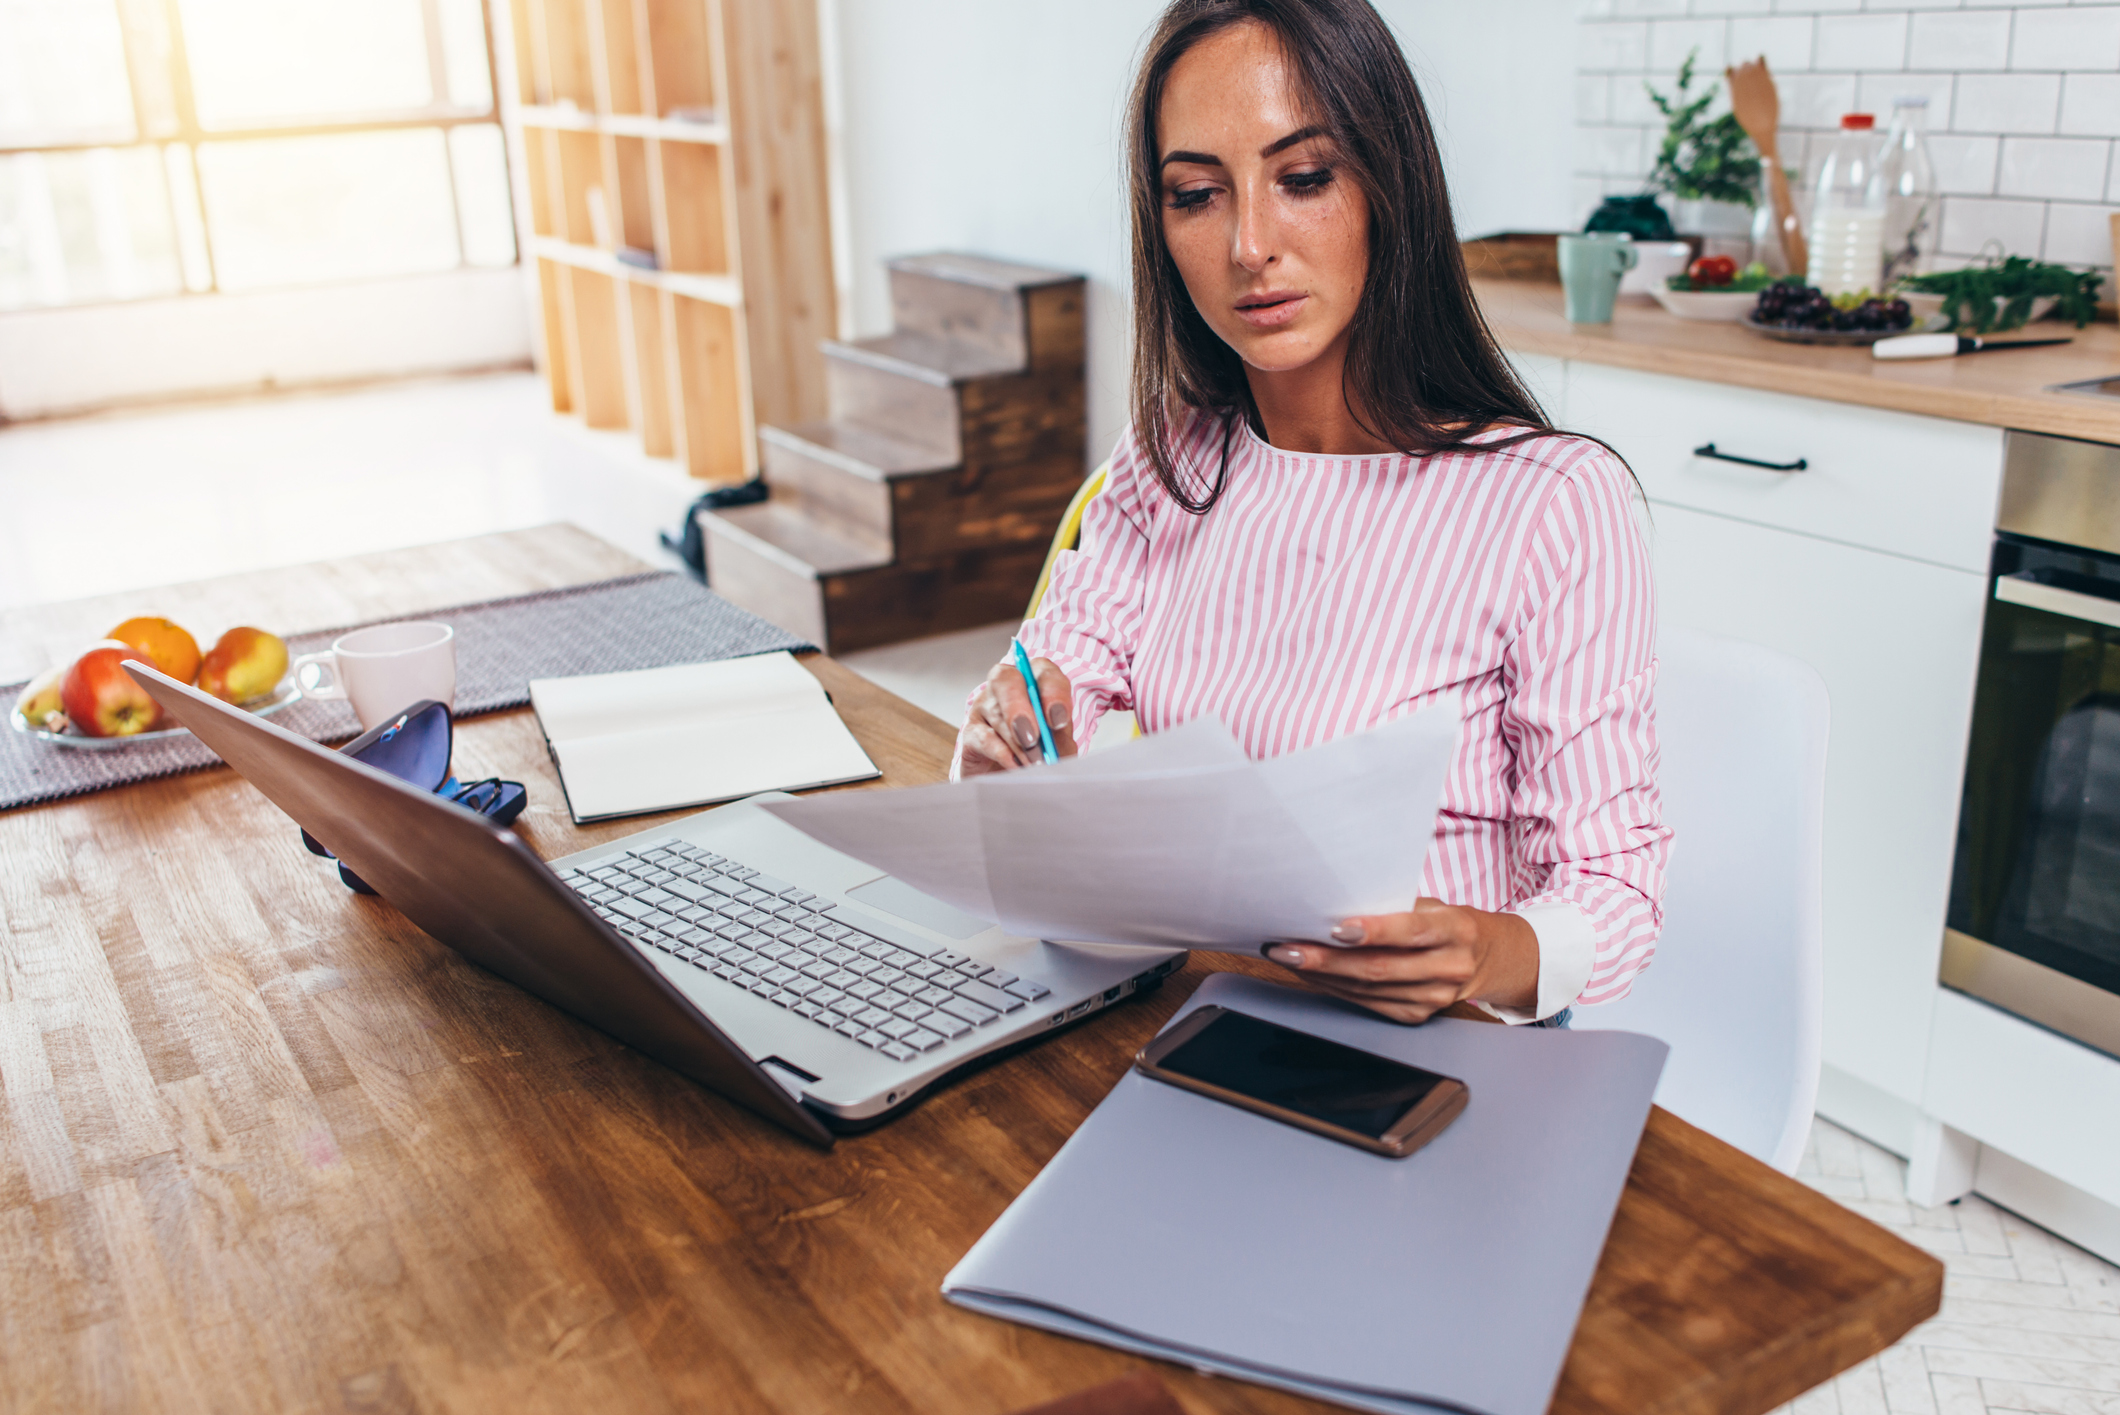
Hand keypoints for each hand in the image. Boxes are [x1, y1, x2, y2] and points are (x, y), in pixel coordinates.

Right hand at [957, 655, 1076, 774]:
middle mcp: (1006, 686)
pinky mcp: (970, 732)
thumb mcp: (1057, 744)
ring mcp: (983, 706)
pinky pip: (983, 738)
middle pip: (1007, 680)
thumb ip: (1059, 742)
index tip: (1059, 722)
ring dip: (1017, 742)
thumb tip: (1058, 749)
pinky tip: (1015, 765)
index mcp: (1035, 680)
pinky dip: (1001, 753)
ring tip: (1034, 763)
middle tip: (1033, 739)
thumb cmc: (1040, 751)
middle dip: (1020, 709)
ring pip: (997, 714)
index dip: (1053, 694)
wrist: (1007, 773)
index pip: (1044, 673)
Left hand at [1263, 900, 1538, 1024]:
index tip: (1336, 927)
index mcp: (1457, 930)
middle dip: (1327, 959)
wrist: (1486, 957)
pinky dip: (1333, 987)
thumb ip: (1394, 907)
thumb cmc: (1446, 921)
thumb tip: (1332, 903)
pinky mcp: (1417, 1016)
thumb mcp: (1433, 904)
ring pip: (1368, 990)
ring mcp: (1435, 998)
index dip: (1375, 931)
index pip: (1413, 931)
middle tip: (1286, 947)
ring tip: (1286, 957)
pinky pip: (1367, 1003)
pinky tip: (1310, 973)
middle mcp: (1450, 968)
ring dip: (1321, 975)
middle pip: (1381, 968)